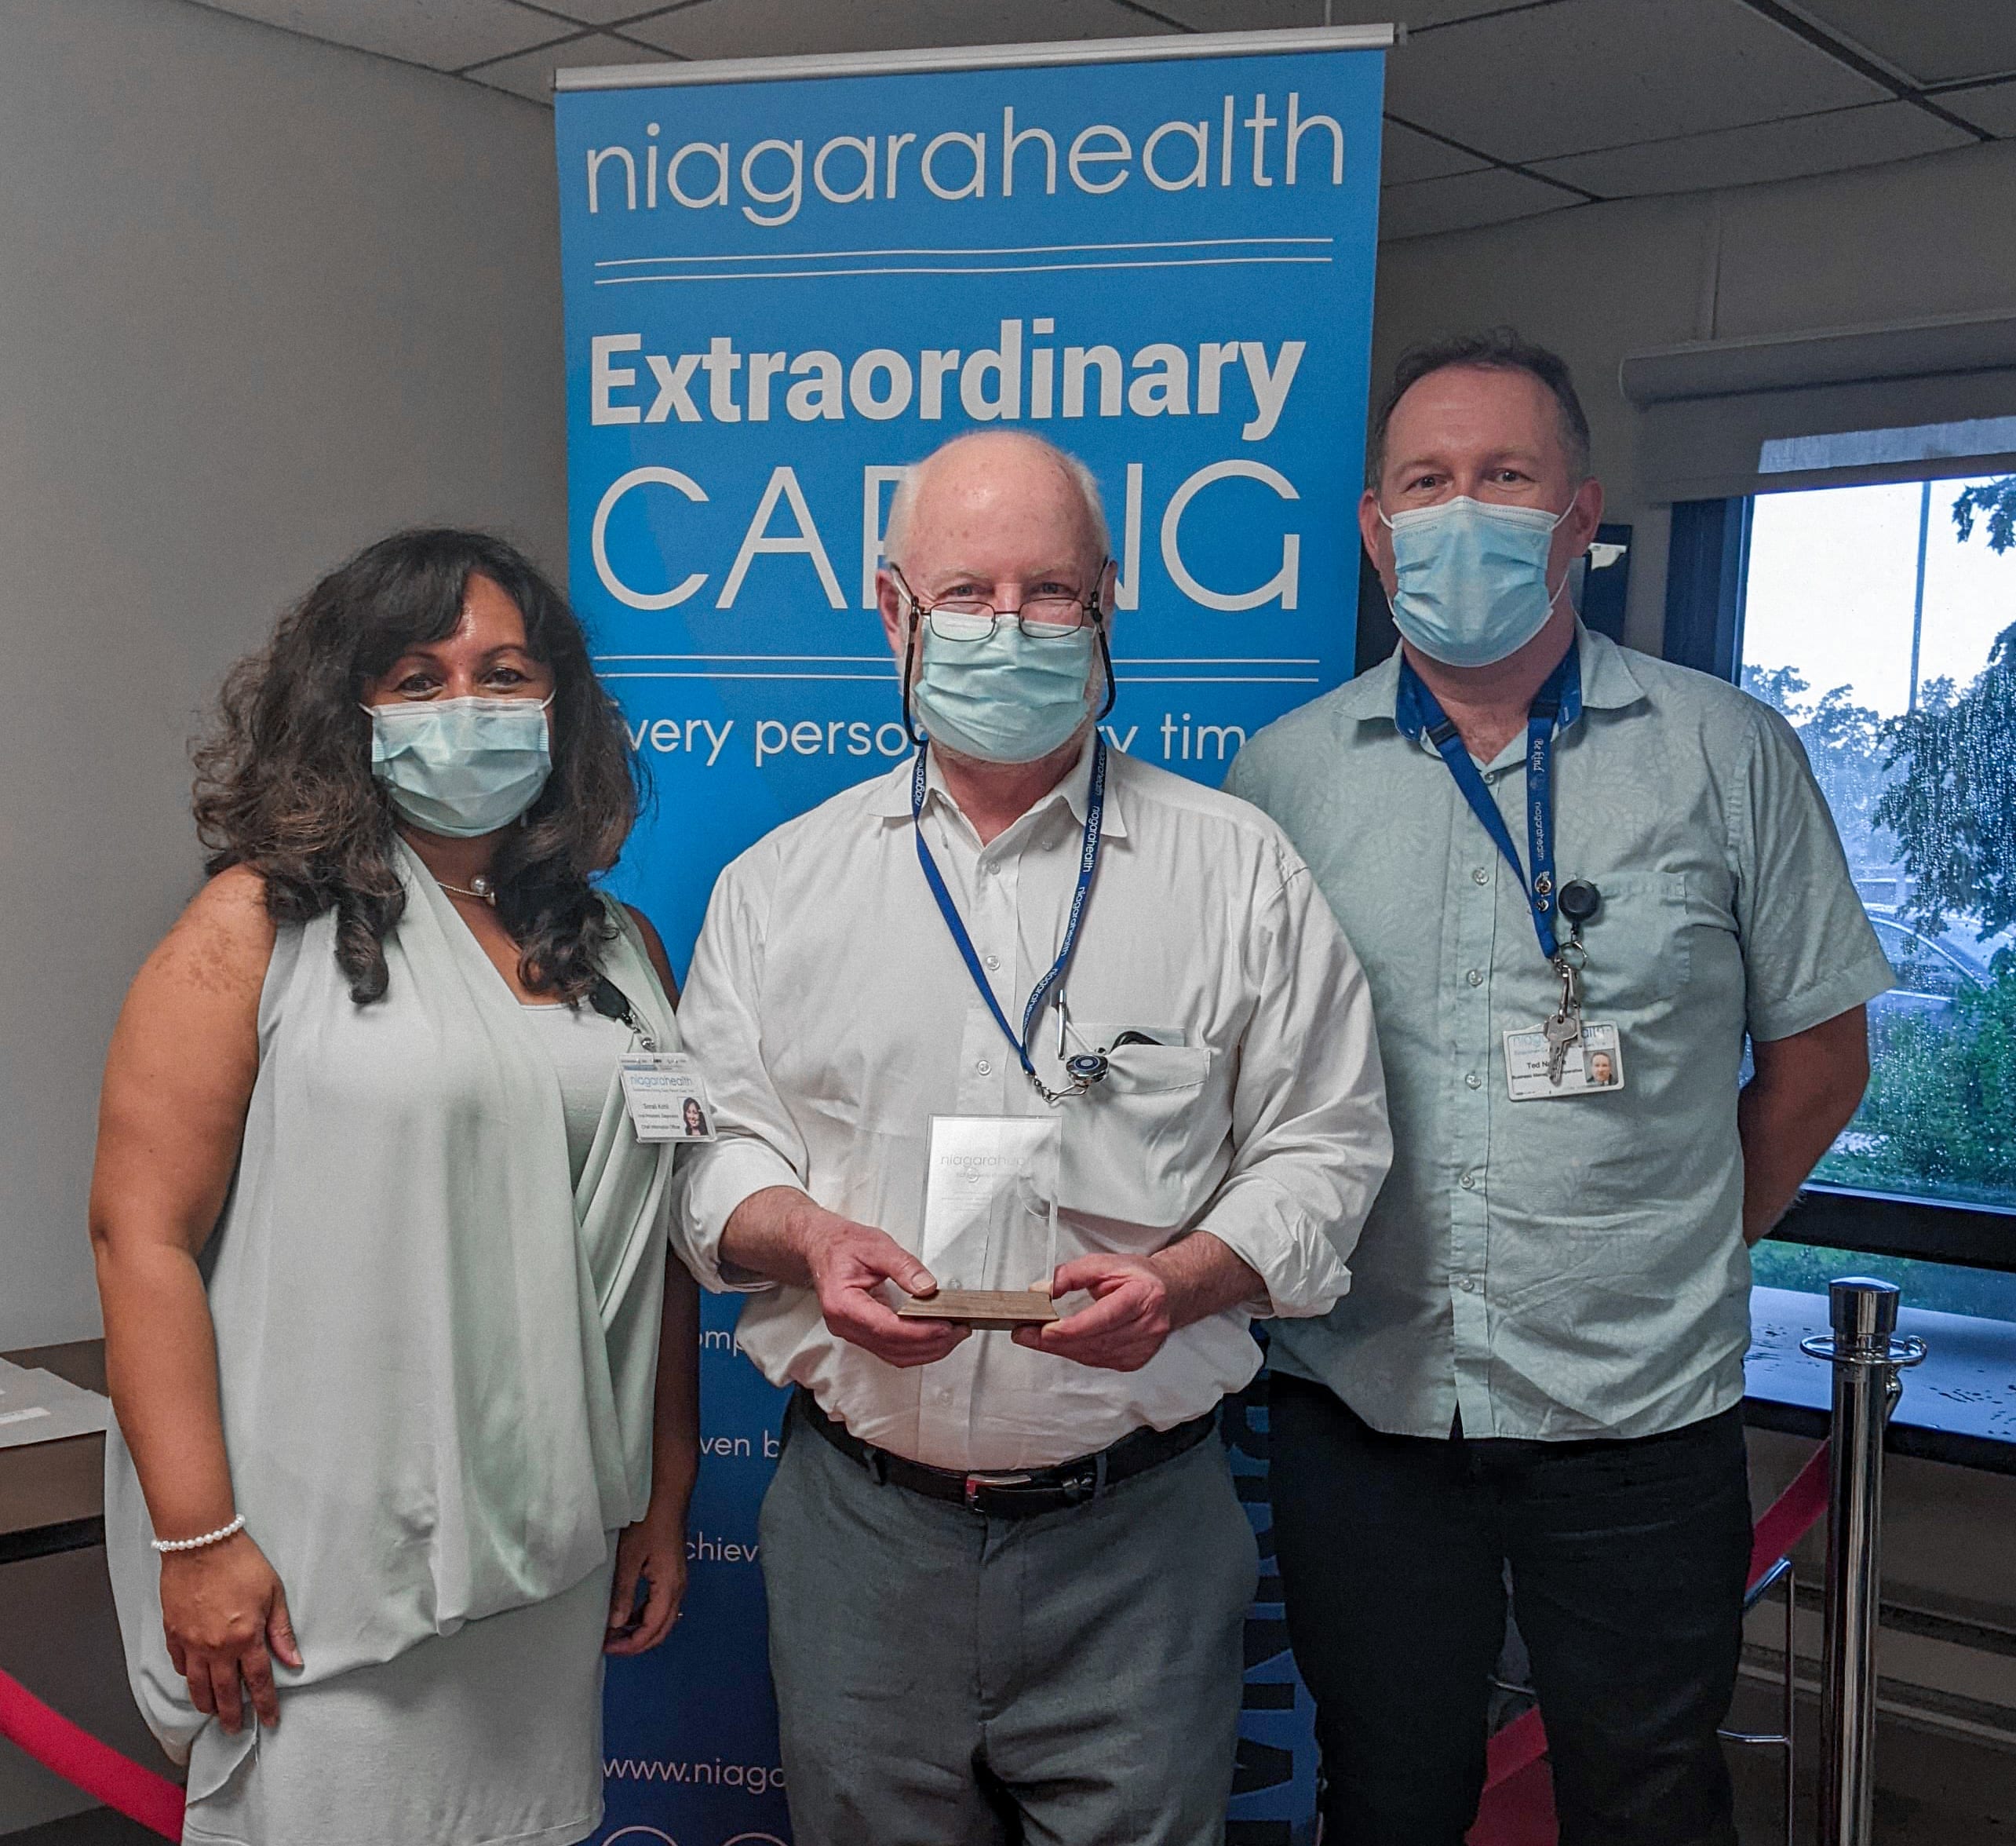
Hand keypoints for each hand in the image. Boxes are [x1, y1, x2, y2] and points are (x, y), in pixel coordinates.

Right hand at [159, 1531, 300, 1731]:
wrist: (201, 1543)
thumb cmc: (240, 1562)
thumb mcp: (273, 1593)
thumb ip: (281, 1631)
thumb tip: (294, 1660)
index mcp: (246, 1637)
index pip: (259, 1680)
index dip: (265, 1704)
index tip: (270, 1720)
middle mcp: (217, 1647)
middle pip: (225, 1692)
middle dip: (231, 1714)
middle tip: (234, 1728)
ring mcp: (191, 1643)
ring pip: (197, 1685)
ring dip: (206, 1703)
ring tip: (212, 1712)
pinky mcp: (173, 1633)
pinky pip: (179, 1664)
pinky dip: (186, 1676)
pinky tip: (192, 1680)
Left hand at [605, 1502, 688, 1655]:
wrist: (667, 1496)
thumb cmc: (648, 1522)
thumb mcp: (630, 1558)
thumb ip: (623, 1593)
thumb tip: (616, 1624)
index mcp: (669, 1587)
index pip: (651, 1629)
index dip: (630, 1644)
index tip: (606, 1647)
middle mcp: (678, 1588)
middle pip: (661, 1629)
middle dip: (636, 1642)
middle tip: (610, 1645)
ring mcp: (677, 1580)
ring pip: (663, 1618)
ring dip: (641, 1629)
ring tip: (615, 1631)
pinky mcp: (673, 1572)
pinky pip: (662, 1604)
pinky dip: (645, 1615)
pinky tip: (628, 1612)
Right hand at [802, 1208, 968, 1367]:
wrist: (822, 1246)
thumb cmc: (842, 1245)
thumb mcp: (876, 1246)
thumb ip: (904, 1267)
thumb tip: (927, 1287)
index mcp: (843, 1304)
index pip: (887, 1328)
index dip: (920, 1332)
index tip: (946, 1327)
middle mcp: (844, 1325)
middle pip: (893, 1347)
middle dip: (930, 1344)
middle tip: (958, 1331)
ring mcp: (851, 1332)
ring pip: (894, 1355)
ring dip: (926, 1350)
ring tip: (953, 1336)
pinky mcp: (861, 1333)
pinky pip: (890, 1349)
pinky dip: (914, 1347)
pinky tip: (933, 1338)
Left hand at [1012, 1253, 1174, 1371]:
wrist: (1170, 1293)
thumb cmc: (1138, 1277)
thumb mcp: (1105, 1263)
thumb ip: (1072, 1274)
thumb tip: (1043, 1290)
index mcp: (1144, 1297)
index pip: (1104, 1317)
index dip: (1072, 1328)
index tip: (1044, 1328)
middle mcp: (1148, 1326)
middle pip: (1095, 1341)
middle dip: (1055, 1340)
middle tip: (1025, 1334)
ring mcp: (1143, 1348)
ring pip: (1093, 1355)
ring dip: (1061, 1348)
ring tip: (1034, 1337)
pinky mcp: (1134, 1361)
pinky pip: (1098, 1361)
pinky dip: (1076, 1352)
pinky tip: (1061, 1343)